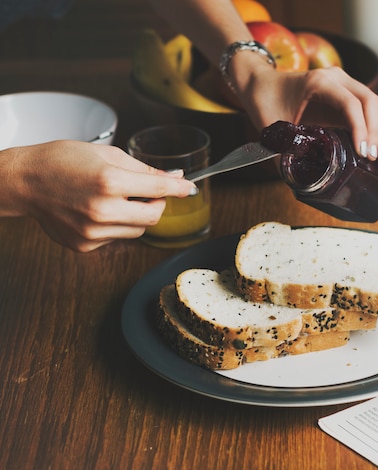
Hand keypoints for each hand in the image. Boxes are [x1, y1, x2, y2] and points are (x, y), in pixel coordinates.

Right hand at [2, 140, 197, 251]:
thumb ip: (143, 168)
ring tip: (115, 199)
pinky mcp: (85, 245)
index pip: (159, 188)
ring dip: (137, 215)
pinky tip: (96, 211)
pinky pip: (116, 238)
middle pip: (154, 216)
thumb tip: (173, 176)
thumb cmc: (62, 160)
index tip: (190, 189)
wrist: (24, 181)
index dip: (179, 188)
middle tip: (148, 192)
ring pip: (138, 230)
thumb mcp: (106, 154)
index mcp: (109, 181)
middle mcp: (103, 210)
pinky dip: (116, 225)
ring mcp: (93, 232)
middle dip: (157, 203)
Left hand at [236, 66, 377, 168]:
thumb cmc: (266, 101)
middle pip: (369, 103)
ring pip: (371, 112)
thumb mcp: (273, 126)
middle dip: (376, 134)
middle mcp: (337, 80)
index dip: (360, 129)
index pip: (350, 104)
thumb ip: (284, 151)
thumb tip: (297, 181)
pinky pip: (366, 117)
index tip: (363, 153)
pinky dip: (377, 136)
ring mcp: (344, 89)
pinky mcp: (345, 102)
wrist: (261, 85)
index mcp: (320, 82)